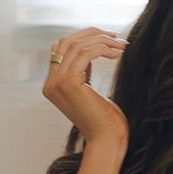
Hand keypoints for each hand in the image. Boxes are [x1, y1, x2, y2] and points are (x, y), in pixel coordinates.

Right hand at [43, 28, 128, 153]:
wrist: (107, 140)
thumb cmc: (104, 119)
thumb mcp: (89, 89)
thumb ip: (83, 70)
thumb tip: (90, 47)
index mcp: (52, 84)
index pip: (61, 48)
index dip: (84, 37)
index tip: (108, 38)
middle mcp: (50, 83)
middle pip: (66, 42)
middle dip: (93, 34)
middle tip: (116, 36)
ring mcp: (56, 83)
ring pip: (76, 45)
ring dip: (102, 41)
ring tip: (122, 45)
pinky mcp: (68, 83)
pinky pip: (85, 53)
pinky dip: (103, 48)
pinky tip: (118, 53)